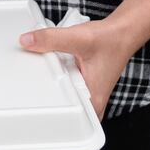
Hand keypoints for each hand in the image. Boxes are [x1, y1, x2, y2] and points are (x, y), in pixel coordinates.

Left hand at [20, 19, 138, 120]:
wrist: (122, 33)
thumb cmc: (109, 40)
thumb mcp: (77, 38)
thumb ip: (51, 39)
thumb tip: (27, 41)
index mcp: (93, 101)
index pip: (66, 117)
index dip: (46, 110)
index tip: (33, 102)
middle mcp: (93, 102)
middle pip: (63, 109)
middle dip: (46, 98)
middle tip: (35, 87)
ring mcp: (90, 94)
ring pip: (65, 99)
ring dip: (53, 87)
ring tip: (45, 76)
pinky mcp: (86, 85)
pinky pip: (68, 88)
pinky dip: (60, 78)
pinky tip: (54, 68)